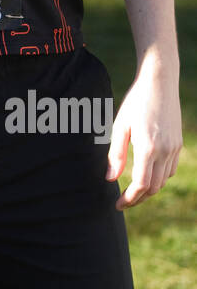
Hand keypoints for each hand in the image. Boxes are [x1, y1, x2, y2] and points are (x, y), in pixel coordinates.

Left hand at [106, 69, 181, 208]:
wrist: (159, 83)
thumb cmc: (135, 102)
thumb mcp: (120, 126)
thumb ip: (116, 154)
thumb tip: (110, 179)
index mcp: (148, 147)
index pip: (141, 185)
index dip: (129, 199)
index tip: (118, 204)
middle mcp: (164, 151)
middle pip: (153, 188)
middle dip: (138, 199)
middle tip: (123, 202)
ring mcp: (174, 148)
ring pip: (163, 181)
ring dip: (148, 190)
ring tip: (132, 191)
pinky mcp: (178, 144)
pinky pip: (170, 170)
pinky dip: (158, 178)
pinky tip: (146, 175)